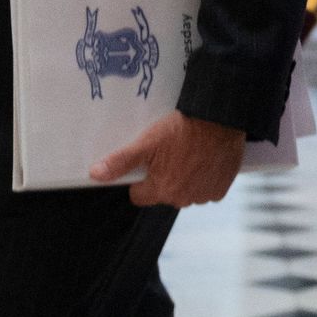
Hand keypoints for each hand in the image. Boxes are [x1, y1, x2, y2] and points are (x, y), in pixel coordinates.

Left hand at [89, 112, 244, 207]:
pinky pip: (206, 189)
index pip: (140, 196)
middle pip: (163, 194)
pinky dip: (204, 178)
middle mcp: (183, 198)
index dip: (140, 180)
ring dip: (185, 178)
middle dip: (164, 178)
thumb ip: (121, 161)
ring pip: (186, 192)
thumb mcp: (147, 141)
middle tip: (169, 153)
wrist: (218, 118)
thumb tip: (96, 174)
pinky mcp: (220, 189)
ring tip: (187, 153)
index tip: (147, 164)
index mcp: (162, 190)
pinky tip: (203, 159)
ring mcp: (204, 195)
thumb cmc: (183, 128)